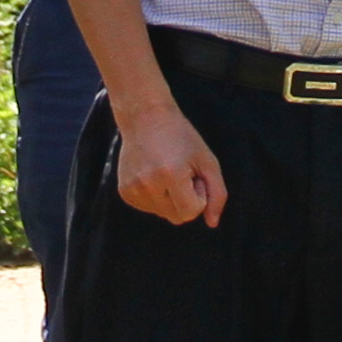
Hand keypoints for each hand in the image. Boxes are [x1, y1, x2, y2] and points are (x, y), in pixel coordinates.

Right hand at [113, 97, 226, 227]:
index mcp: (171, 174)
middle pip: (178, 218)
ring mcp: (133, 189)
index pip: (191, 212)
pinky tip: (154, 175)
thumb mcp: (208, 160)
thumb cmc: (182, 137)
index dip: (199, 196)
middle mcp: (148, 184)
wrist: (145, 118)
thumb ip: (217, 194)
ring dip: (170, 199)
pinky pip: (149, 208)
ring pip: (163, 214)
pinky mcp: (124, 192)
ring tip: (167, 171)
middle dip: (185, 200)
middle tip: (181, 173)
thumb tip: (212, 223)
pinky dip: (156, 197)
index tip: (194, 175)